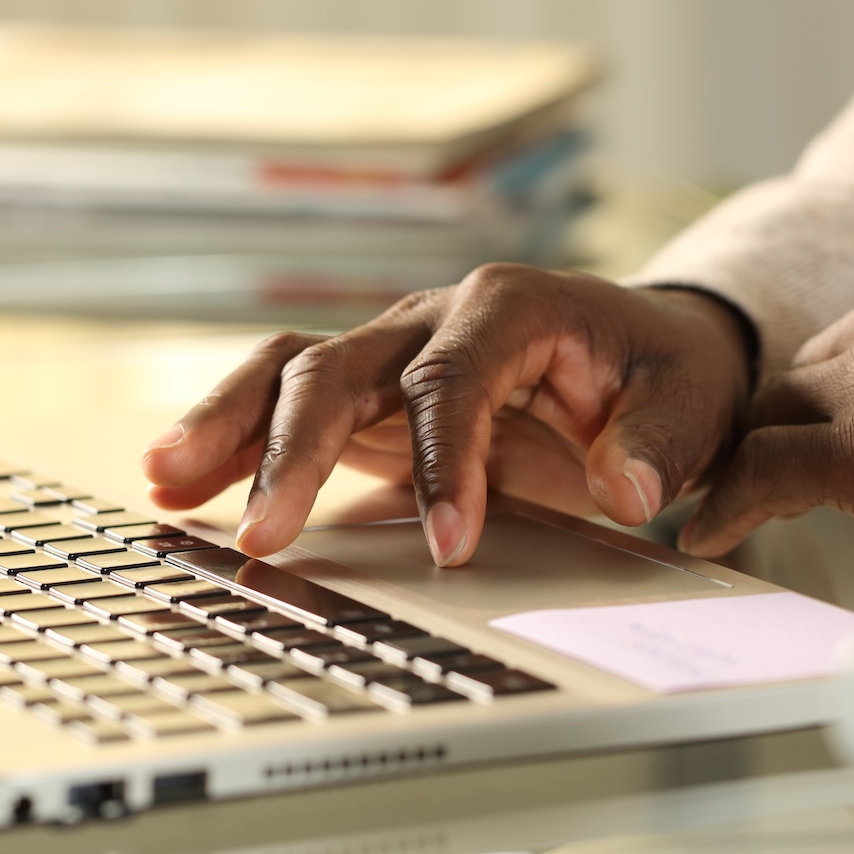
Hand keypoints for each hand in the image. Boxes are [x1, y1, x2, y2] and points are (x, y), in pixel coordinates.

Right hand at [140, 264, 753, 565]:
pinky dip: (229, 434)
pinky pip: (284, 397)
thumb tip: (623, 491)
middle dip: (294, 452)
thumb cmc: (662, 373)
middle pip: (338, 367)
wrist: (644, 346)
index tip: (452, 546)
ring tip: (164, 483)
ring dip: (225, 426)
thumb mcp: (689, 403)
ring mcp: (389, 349)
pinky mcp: (366, 388)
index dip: (446, 462)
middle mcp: (432, 317)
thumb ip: (655, 444)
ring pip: (287, 370)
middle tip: (264, 538)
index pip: (455, 380)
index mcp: (511, 308)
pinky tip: (176, 482)